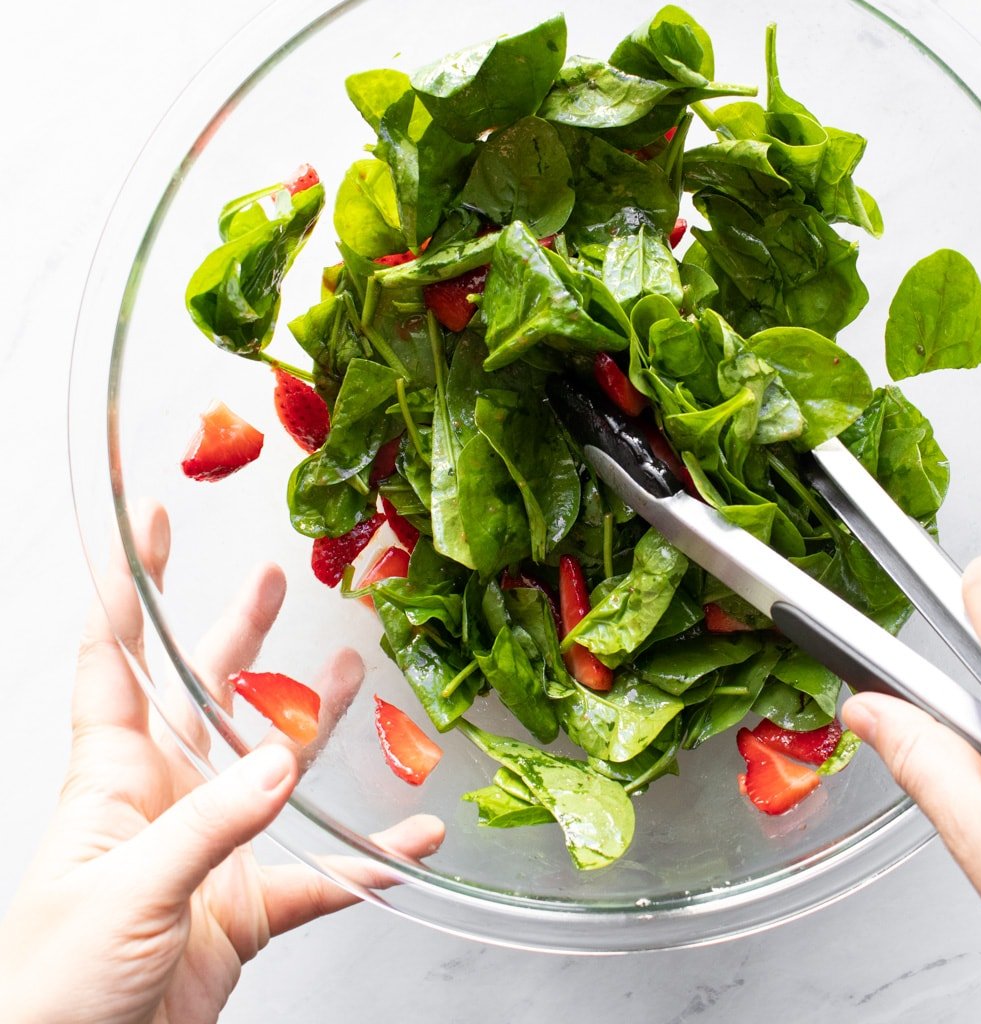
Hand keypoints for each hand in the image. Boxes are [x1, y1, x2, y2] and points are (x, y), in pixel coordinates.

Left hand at [0, 503, 442, 1023]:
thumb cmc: (49, 988)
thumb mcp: (123, 892)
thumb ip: (209, 824)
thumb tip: (282, 762)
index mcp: (113, 778)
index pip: (114, 660)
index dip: (130, 588)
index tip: (152, 523)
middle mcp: (166, 798)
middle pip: (205, 694)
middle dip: (237, 632)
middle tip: (273, 578)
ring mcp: (211, 848)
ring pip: (275, 768)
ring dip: (316, 723)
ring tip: (355, 673)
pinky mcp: (246, 906)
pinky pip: (323, 876)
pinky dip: (368, 861)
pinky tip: (410, 842)